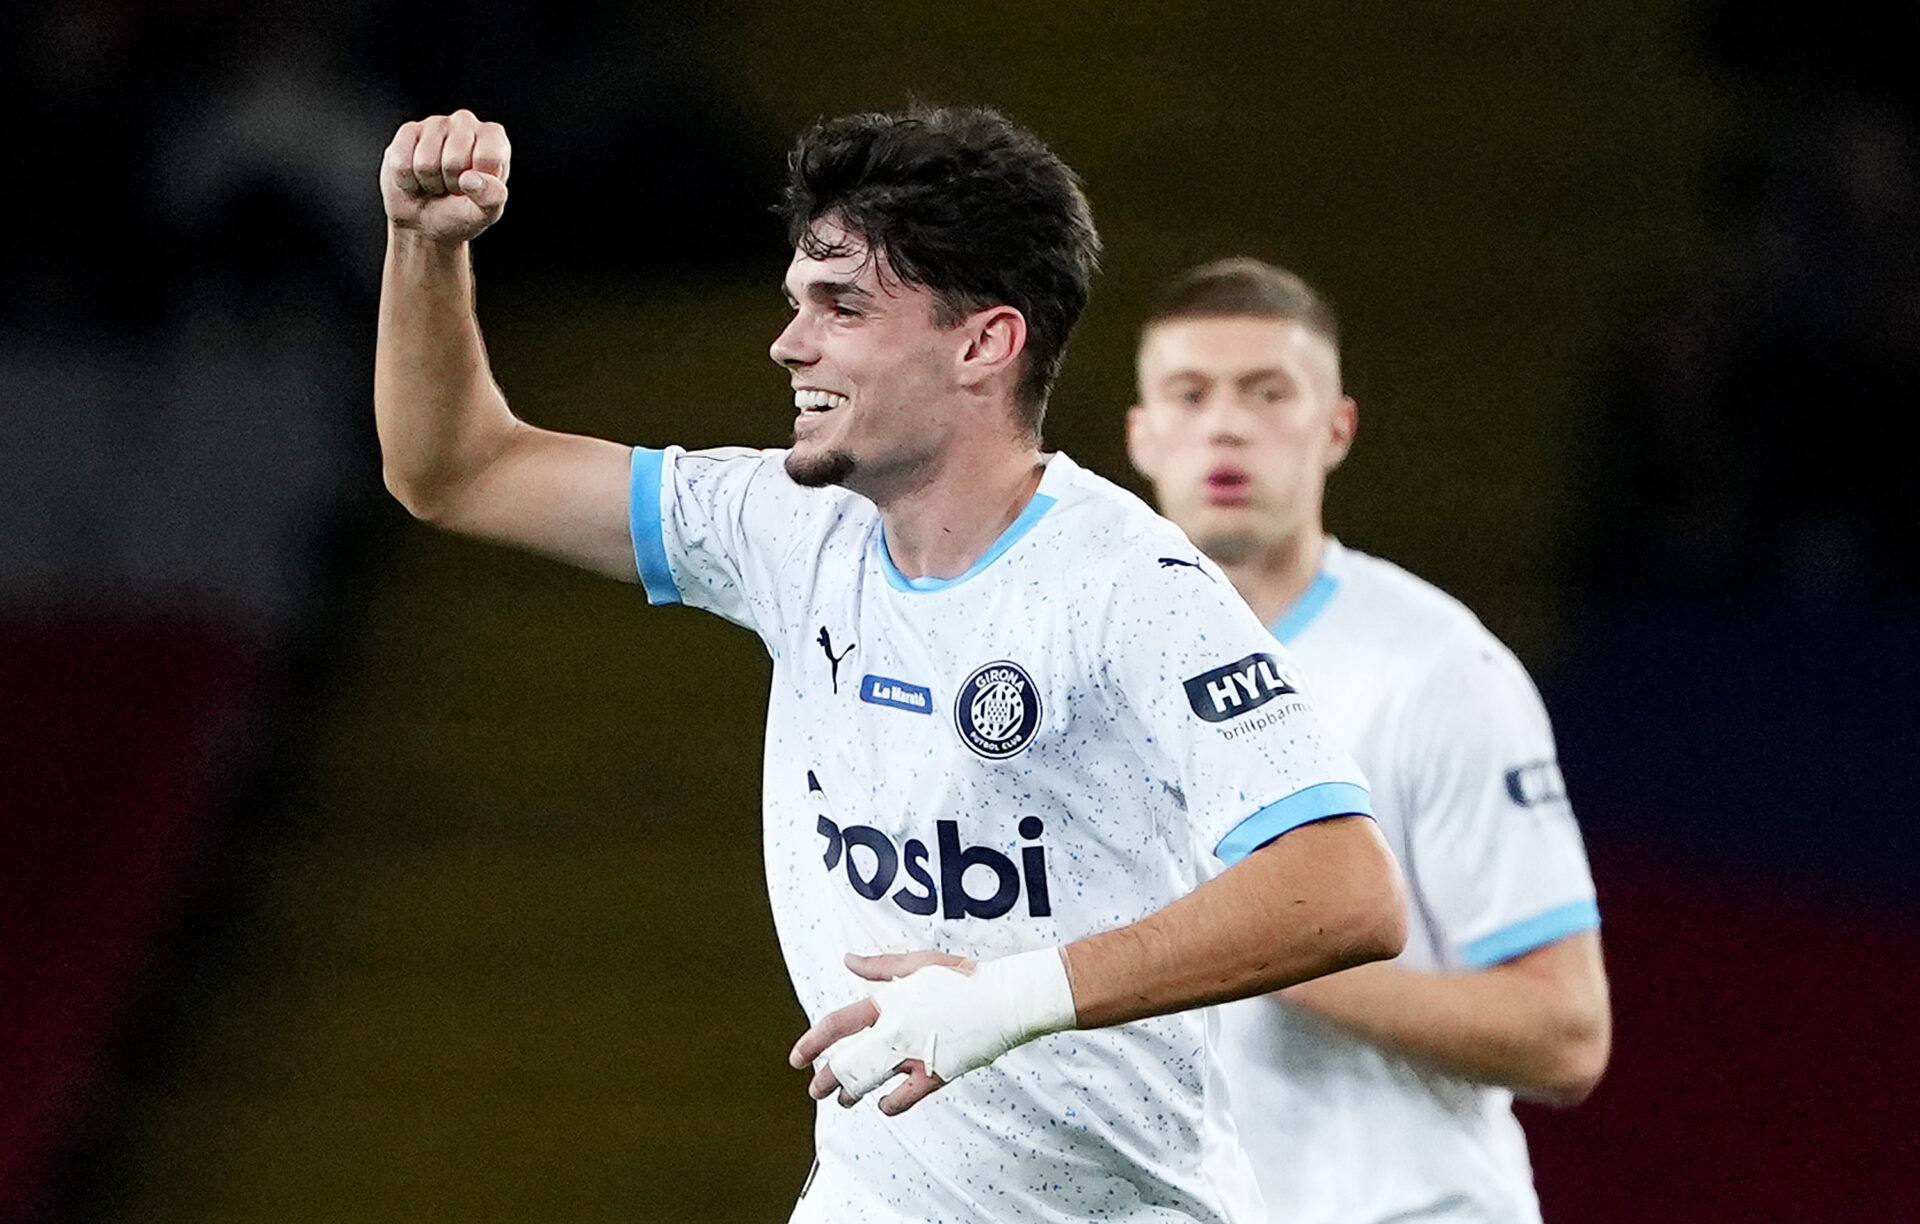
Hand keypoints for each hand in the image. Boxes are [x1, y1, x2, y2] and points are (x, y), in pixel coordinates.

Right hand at [381, 110, 510, 243]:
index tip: (475, 188)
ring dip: (429, 182)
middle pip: (454, 160)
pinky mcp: (407, 131)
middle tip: (452, 186)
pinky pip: (402, 163)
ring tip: (436, 181)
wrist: (425, 220)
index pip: (489, 158)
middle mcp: (466, 122)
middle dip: (451, 184)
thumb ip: (492, 198)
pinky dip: (407, 180)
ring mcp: (435, 123)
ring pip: (426, 163)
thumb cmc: (461, 211)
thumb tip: (472, 179)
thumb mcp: (486, 213)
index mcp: (494, 138)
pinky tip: (416, 176)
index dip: (479, 183)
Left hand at [790, 951, 971, 1114]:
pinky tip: (884, 1105)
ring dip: (851, 1094)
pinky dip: (890, 1104)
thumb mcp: (918, 962)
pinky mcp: (936, 1074)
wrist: (1004, 999)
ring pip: (870, 1082)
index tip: (797, 1057)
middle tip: (815, 1090)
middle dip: (825, 1080)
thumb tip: (848, 961)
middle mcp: (895, 1032)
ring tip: (843, 1100)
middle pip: (847, 1062)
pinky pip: (904, 1098)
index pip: (838, 1025)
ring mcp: (914, 1055)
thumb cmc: (962, 977)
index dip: (812, 1042)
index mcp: (888, 1003)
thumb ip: (879, 967)